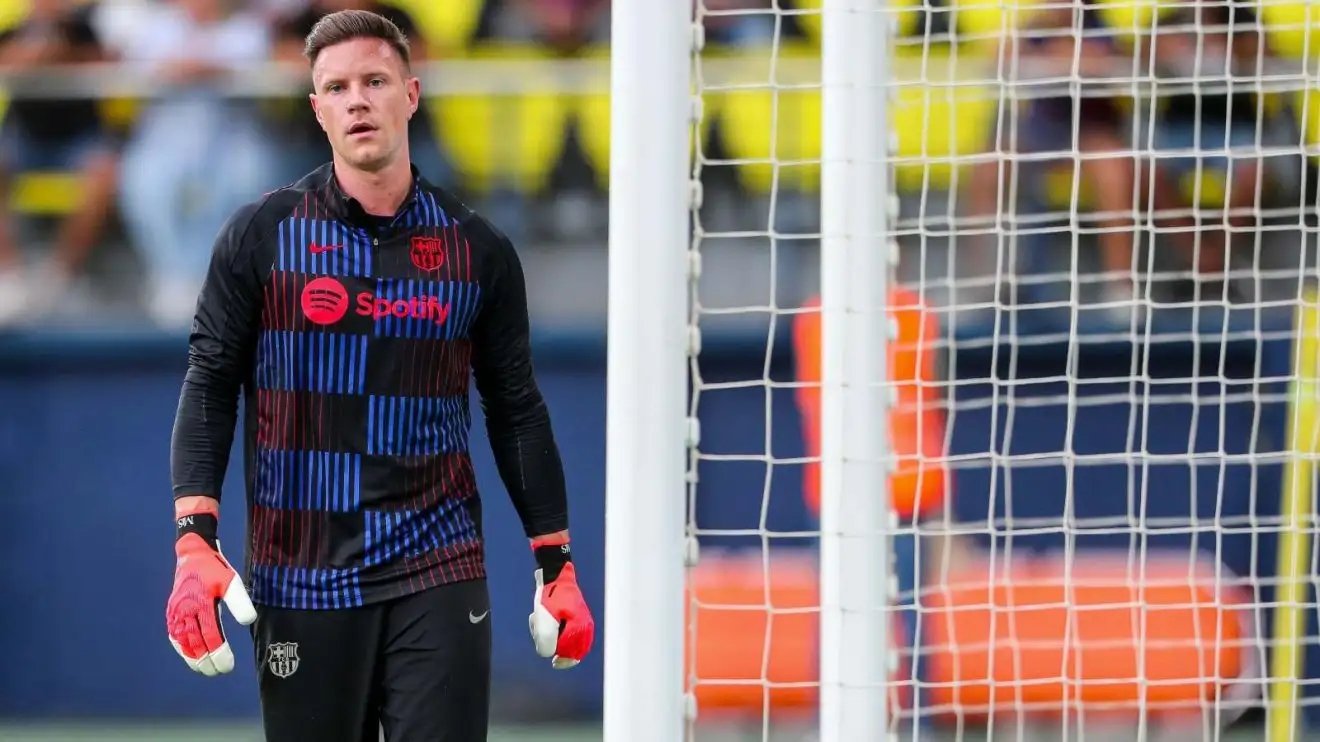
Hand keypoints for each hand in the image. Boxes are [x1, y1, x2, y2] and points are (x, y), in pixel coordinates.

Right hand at [165, 517, 256, 675]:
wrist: (193, 554)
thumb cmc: (216, 569)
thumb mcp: (231, 581)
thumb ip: (239, 601)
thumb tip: (247, 622)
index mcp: (201, 604)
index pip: (210, 636)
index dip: (219, 653)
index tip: (228, 666)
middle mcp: (184, 611)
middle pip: (195, 643)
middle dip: (207, 661)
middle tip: (218, 672)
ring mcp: (175, 612)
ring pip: (182, 642)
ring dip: (193, 658)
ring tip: (204, 669)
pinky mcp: (171, 612)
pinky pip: (174, 635)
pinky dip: (181, 648)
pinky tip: (189, 656)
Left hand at [528, 555, 594, 668]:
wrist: (553, 574)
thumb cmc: (550, 597)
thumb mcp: (544, 624)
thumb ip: (546, 644)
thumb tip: (548, 654)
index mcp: (581, 629)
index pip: (575, 655)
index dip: (564, 661)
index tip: (554, 662)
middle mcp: (583, 625)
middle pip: (568, 648)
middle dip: (552, 644)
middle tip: (539, 634)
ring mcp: (577, 619)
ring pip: (561, 637)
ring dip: (545, 633)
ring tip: (536, 619)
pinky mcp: (569, 614)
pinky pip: (559, 628)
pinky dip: (547, 625)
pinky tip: (539, 615)